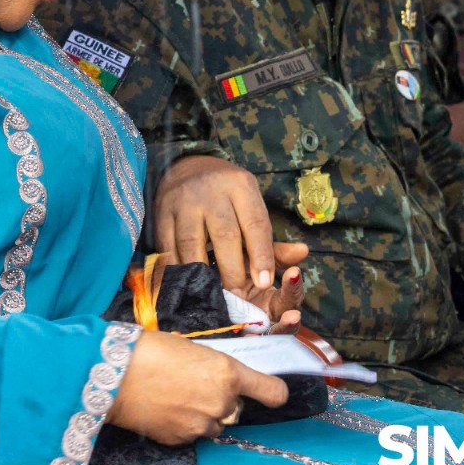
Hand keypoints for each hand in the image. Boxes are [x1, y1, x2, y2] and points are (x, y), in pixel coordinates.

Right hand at [109, 329, 289, 445]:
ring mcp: (202, 425)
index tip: (272, 392)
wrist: (114, 375)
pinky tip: (165, 410)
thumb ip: (214, 368)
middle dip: (223, 400)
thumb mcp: (193, 350)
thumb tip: (221, 378)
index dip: (274, 392)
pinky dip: (184, 426)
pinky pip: (193, 435)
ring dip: (205, 416)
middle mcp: (221, 402)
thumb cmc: (150, 350)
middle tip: (195, 386)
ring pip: (216, 425)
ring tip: (177, 399)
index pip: (272, 392)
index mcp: (228, 373)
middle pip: (237, 409)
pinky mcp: (182, 440)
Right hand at [156, 155, 303, 298]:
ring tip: (212, 296)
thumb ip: (270, 237)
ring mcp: (183, 200)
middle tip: (238, 297)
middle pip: (224, 234)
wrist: (186, 167)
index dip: (261, 254)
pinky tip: (184, 285)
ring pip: (192, 242)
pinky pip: (167, 245)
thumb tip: (302, 254)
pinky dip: (176, 269)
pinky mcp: (161, 212)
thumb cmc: (226, 195)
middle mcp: (211, 190)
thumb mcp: (250, 205)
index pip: (255, 222)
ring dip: (202, 274)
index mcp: (240, 186)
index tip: (265, 283)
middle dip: (233, 270)